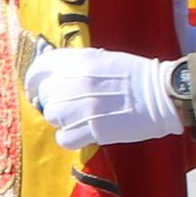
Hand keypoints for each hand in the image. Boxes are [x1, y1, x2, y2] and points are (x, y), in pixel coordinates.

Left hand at [25, 49, 183, 148]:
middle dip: (52, 101)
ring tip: (78, 119)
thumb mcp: (102, 58)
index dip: (33, 79)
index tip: (33, 88)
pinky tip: (81, 133)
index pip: (40, 67)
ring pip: (52, 116)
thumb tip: (54, 77)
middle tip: (68, 106)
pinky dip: (68, 138)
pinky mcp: (92, 128)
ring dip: (61, 120)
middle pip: (45, 95)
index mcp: (78, 60)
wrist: (162, 93)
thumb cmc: (135, 74)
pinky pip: (63, 138)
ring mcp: (83, 106)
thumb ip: (76, 65)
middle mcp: (75, 81)